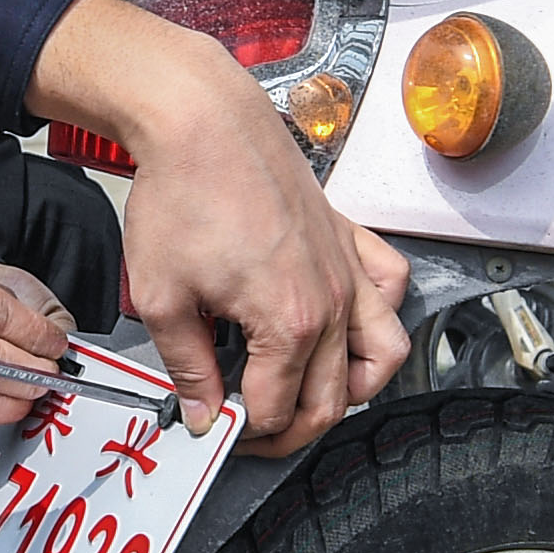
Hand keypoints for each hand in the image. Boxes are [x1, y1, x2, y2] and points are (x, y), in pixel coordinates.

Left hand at [26, 0, 409, 450]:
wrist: (202, 121)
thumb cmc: (182, 194)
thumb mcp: (163, 297)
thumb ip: (188, 367)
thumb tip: (202, 412)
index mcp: (288, 323)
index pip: (277, 410)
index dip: (242, 431)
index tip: (217, 428)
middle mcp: (333, 302)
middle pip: (332, 400)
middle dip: (292, 430)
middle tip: (254, 429)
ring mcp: (349, 270)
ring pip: (383, 357)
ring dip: (353, 388)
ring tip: (311, 390)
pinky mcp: (351, 239)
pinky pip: (390, 291)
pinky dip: (379, 316)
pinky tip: (344, 321)